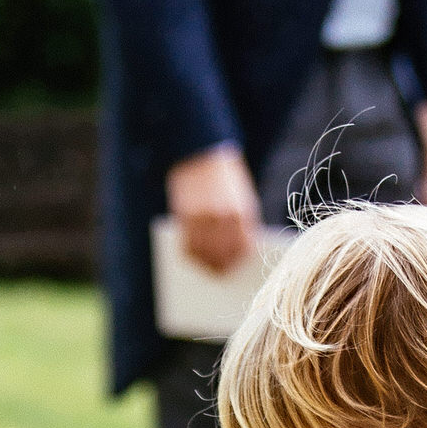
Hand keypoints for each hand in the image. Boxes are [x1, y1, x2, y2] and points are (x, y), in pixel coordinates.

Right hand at [167, 146, 260, 273]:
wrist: (200, 152)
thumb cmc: (225, 178)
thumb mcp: (242, 197)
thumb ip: (242, 222)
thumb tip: (241, 251)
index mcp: (241, 212)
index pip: (241, 248)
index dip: (237, 261)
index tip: (236, 268)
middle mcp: (221, 217)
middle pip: (221, 254)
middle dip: (221, 267)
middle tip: (219, 274)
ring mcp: (201, 217)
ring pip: (202, 253)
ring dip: (204, 264)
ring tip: (205, 267)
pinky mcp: (184, 215)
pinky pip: (186, 244)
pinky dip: (190, 254)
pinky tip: (193, 255)